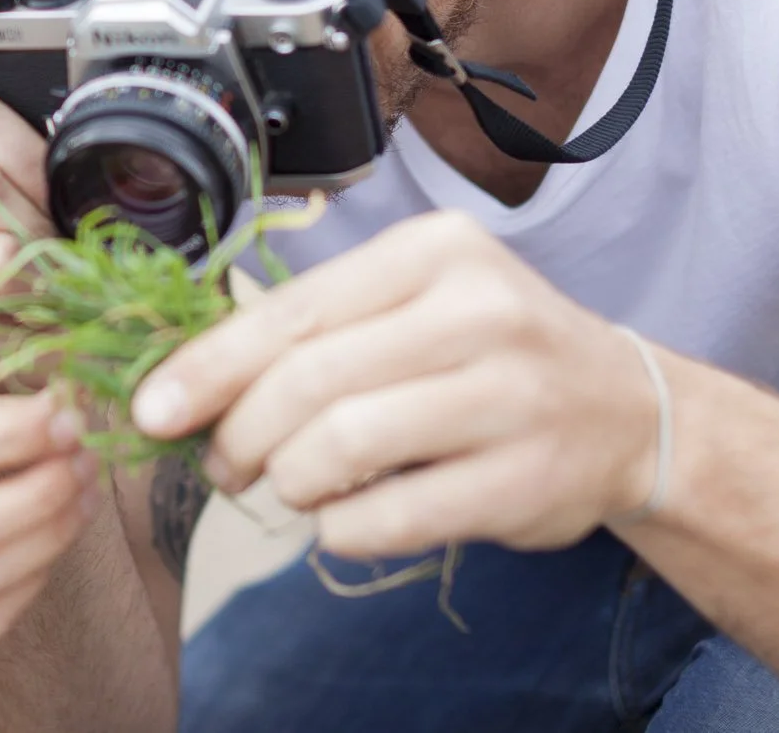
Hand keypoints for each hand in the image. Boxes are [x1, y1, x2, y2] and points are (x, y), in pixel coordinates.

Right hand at [0, 0, 54, 359]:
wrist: (36, 344)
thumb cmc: (42, 239)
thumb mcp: (48, 157)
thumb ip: (37, 102)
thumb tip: (69, 78)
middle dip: (33, 165)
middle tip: (49, 208)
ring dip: (35, 225)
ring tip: (38, 253)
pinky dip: (28, 275)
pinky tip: (23, 291)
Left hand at [128, 211, 662, 556]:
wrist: (629, 412)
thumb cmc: (488, 352)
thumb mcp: (412, 301)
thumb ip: (314, 325)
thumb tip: (183, 378)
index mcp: (433, 252)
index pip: (290, 312)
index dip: (206, 368)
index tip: (149, 409)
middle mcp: (479, 311)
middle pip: (308, 381)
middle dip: (238, 434)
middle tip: (221, 464)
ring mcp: (510, 397)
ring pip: (342, 447)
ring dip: (288, 481)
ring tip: (287, 485)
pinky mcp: (525, 481)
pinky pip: (391, 517)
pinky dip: (341, 528)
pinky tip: (343, 517)